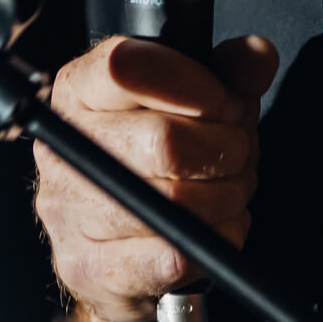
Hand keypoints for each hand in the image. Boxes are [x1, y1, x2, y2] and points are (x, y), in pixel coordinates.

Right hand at [33, 33, 278, 321]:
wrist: (124, 248)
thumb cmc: (158, 161)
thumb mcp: (198, 102)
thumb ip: (231, 72)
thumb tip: (256, 55)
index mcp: (80, 90)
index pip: (125, 67)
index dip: (190, 84)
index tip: (222, 101)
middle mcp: (65, 147)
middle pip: (163, 141)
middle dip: (224, 148)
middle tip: (236, 152)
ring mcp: (69, 211)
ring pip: (174, 203)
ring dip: (225, 197)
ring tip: (227, 190)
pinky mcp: (86, 266)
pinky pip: (169, 256)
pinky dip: (211, 242)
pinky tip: (213, 229)